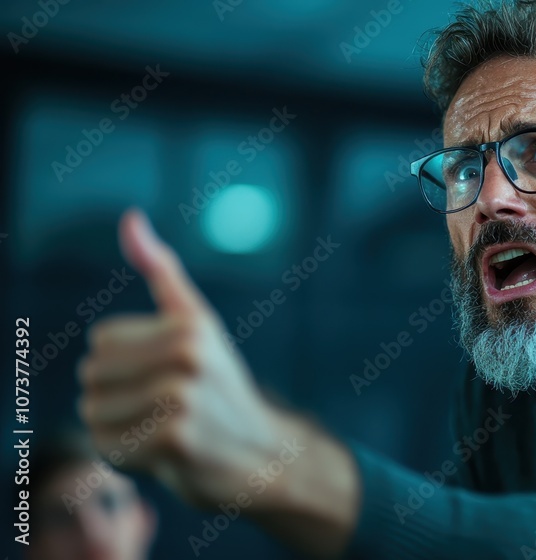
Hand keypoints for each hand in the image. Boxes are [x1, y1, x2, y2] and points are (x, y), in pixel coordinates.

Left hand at [78, 209, 297, 507]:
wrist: (264, 456)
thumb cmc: (222, 386)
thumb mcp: (198, 322)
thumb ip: (162, 272)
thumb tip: (130, 219)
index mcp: (191, 326)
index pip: (102, 340)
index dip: (125, 362)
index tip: (165, 375)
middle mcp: (188, 360)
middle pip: (92, 374)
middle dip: (117, 395)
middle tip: (163, 408)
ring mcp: (180, 402)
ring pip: (93, 411)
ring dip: (116, 427)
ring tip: (160, 429)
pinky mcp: (171, 442)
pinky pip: (107, 446)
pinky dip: (125, 455)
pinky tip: (161, 454)